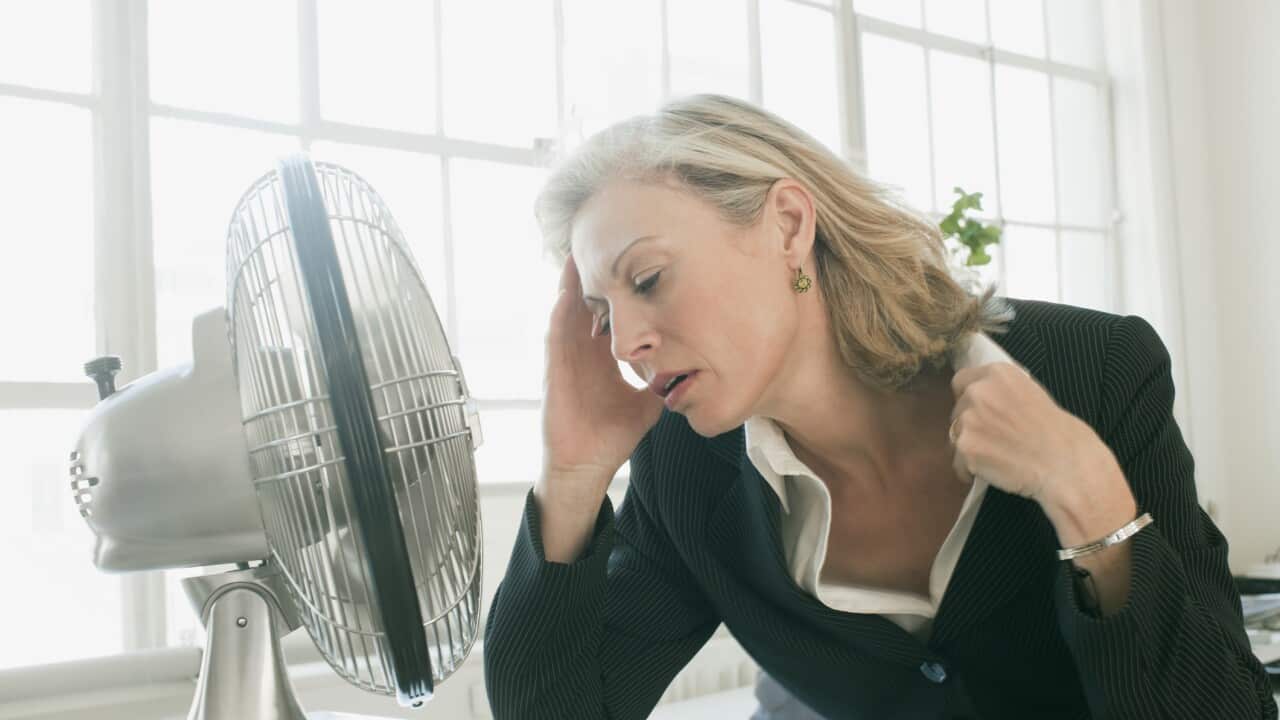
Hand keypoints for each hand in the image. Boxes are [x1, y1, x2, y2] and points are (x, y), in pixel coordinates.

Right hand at [540, 255, 665, 496]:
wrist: (587, 465)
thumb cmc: (611, 436)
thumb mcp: (647, 403)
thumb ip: (664, 384)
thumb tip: (692, 371)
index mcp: (601, 357)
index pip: (609, 314)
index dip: (617, 290)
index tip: (629, 262)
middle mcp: (582, 352)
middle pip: (585, 304)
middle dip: (592, 275)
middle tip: (599, 240)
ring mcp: (565, 359)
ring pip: (567, 312)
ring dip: (570, 285)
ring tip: (577, 252)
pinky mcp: (553, 372)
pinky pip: (554, 337)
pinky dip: (559, 315)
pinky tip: (565, 294)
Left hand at [947, 363, 1128, 514]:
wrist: (1065, 463)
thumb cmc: (1057, 432)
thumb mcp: (1031, 393)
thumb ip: (1001, 392)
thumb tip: (979, 399)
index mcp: (997, 373)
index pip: (961, 380)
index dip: (968, 398)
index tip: (979, 412)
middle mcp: (978, 391)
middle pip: (957, 409)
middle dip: (970, 424)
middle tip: (995, 439)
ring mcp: (969, 419)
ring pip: (955, 436)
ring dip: (970, 447)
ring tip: (997, 457)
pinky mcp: (965, 446)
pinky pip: (958, 462)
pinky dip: (970, 470)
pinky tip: (994, 471)